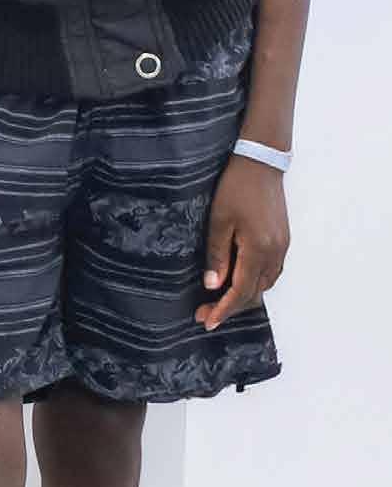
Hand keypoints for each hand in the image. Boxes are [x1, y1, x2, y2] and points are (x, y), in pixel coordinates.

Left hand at [197, 156, 290, 330]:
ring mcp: (282, 248)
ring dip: (242, 297)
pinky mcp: (282, 241)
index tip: (207, 322)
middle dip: (230, 307)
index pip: (241, 291)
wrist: (261, 164)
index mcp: (259, 250)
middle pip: (254, 293)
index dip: (223, 309)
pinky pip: (270, 273)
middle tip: (204, 313)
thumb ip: (217, 256)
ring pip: (264, 285)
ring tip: (217, 301)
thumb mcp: (219, 221)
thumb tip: (213, 286)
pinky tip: (238, 282)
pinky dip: (254, 283)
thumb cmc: (236, 188)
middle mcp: (275, 253)